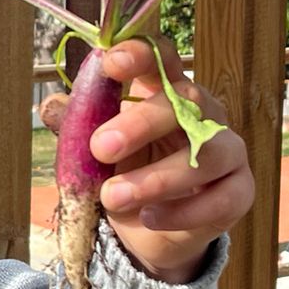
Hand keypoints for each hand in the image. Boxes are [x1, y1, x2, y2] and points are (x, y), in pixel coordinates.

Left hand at [40, 37, 253, 283]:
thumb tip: (48, 106)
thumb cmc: (124, 175)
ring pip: (208, 154)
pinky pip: (220, 199)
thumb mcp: (94, 152)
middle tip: (101, 146)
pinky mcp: (239, 192)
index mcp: (167, 92)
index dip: (141, 54)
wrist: (146, 233)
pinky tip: (148, 219)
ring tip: (113, 196)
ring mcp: (228, 151)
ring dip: (156, 177)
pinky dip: (182, 212)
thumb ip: (77, 127)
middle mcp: (204, 115)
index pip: (163, 58)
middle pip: (185, 101)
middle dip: (140, 123)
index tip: (111, 63)